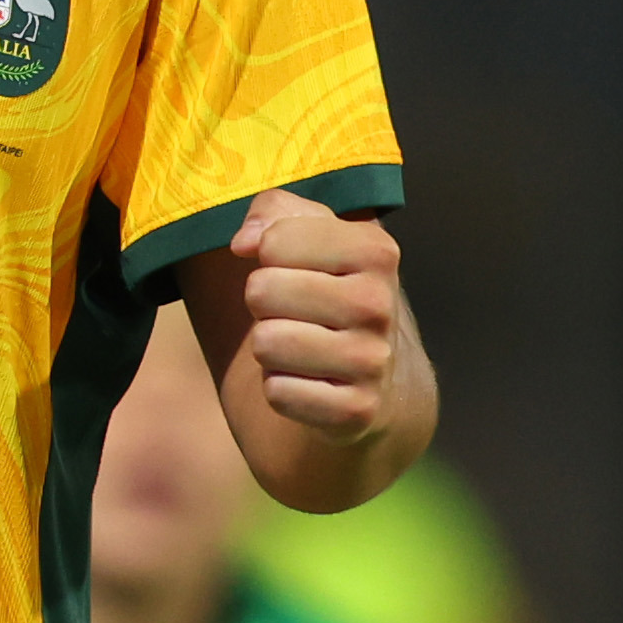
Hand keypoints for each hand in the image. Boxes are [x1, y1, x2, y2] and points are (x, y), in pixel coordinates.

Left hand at [228, 188, 404, 444]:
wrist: (378, 372)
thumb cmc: (326, 284)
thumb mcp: (309, 231)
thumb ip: (272, 210)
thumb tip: (244, 242)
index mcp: (374, 251)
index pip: (274, 240)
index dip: (266, 251)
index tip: (288, 263)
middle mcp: (378, 305)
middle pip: (260, 291)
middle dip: (260, 299)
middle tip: (290, 309)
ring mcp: (372, 362)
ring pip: (265, 344)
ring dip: (267, 345)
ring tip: (298, 342)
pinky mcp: (357, 411)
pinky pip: (277, 393)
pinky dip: (279, 388)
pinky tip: (308, 380)